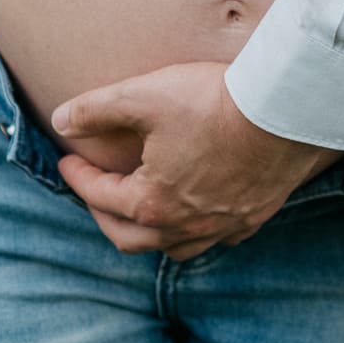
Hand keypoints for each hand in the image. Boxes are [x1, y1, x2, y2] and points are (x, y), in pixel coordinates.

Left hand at [52, 61, 339, 259]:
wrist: (283, 112)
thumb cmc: (211, 102)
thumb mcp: (144, 95)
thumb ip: (97, 108)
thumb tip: (60, 120)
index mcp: (151, 201)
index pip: (100, 196)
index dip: (78, 177)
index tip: (67, 160)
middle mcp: (182, 226)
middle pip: (130, 237)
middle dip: (104, 214)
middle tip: (94, 192)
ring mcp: (220, 227)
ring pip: (173, 247)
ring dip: (149, 232)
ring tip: (142, 210)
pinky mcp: (252, 218)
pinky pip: (217, 238)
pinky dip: (197, 230)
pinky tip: (199, 212)